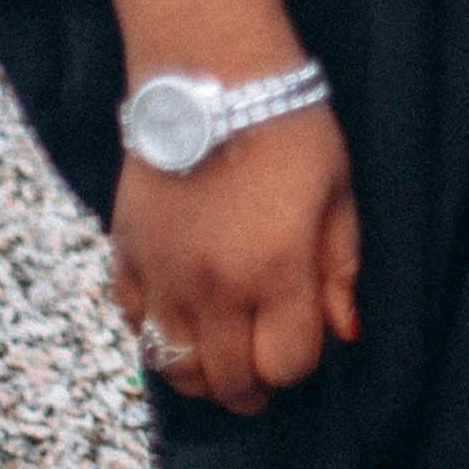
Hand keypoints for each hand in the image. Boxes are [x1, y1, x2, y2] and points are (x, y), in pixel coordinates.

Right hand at [105, 103, 359, 413]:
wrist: (211, 79)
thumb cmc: (290, 130)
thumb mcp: (339, 194)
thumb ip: (339, 270)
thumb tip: (344, 333)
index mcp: (275, 271)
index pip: (285, 365)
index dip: (300, 367)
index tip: (305, 346)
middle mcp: (213, 286)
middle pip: (227, 381)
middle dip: (252, 390)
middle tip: (263, 379)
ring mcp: (163, 275)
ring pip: (173, 367)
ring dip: (201, 377)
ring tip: (222, 364)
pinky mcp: (124, 255)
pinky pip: (133, 323)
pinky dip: (156, 335)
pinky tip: (181, 321)